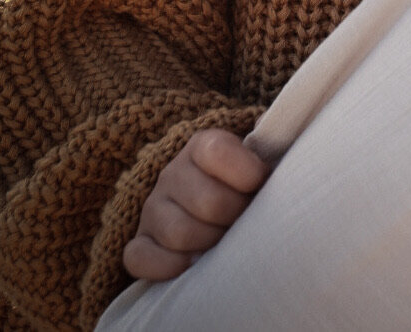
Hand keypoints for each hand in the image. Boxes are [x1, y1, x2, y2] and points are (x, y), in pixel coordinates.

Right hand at [122, 127, 269, 281]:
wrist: (206, 200)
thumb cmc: (241, 184)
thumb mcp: (256, 160)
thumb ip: (266, 152)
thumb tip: (271, 145)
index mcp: (202, 146)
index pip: (217, 151)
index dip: (247, 173)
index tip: (262, 183)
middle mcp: (172, 173)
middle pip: (207, 202)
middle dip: (235, 217)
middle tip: (247, 221)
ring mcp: (153, 209)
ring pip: (178, 233)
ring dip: (209, 245)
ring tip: (226, 244)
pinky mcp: (139, 242)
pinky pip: (140, 257)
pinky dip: (167, 266)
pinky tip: (193, 265)